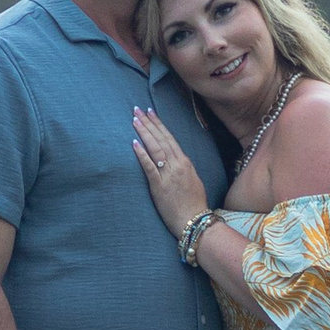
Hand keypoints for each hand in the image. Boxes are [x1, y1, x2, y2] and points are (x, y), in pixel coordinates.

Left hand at [131, 107, 209, 239]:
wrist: (195, 220)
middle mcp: (177, 164)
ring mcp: (168, 174)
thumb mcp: (192, 180)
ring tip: (134, 120)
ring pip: (155, 148)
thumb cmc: (194, 203)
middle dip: (148, 123)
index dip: (159, 124)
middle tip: (137, 109)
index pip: (169, 138)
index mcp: (185, 162)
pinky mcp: (159, 186)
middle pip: (161, 139)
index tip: (150, 112)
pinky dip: (141, 154)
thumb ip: (183, 168)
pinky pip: (149, 167)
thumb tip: (175, 159)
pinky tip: (134, 143)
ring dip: (144, 133)